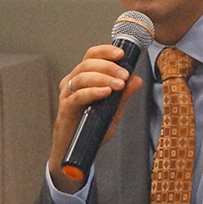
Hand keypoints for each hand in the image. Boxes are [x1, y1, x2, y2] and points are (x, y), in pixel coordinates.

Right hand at [47, 44, 143, 192]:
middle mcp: (72, 83)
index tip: (122, 54)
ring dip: (103, 78)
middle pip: (88, 63)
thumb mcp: (112, 111)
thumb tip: (137, 79)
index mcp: (82, 78)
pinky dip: (93, 91)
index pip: (91, 56)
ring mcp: (67, 95)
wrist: (75, 152)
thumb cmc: (90, 129)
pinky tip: (106, 93)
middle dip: (109, 67)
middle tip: (125, 75)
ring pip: (83, 77)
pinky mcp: (65, 109)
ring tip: (118, 85)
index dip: (106, 51)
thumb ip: (122, 96)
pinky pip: (78, 95)